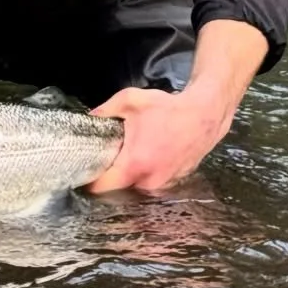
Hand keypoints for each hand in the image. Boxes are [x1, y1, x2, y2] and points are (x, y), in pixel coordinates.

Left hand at [86, 84, 231, 192]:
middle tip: (108, 155)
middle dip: (112, 173)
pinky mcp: (176, 180)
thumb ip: (104, 111)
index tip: (83, 171)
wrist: (204, 114)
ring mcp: (165, 182)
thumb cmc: (168, 108)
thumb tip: (89, 117)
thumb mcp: (129, 101)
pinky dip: (149, 170)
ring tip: (132, 151)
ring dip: (132, 172)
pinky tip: (150, 152)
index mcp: (135, 164)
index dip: (89, 181)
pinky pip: (154, 180)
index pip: (103, 187)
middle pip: (120, 186)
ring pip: (138, 184)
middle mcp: (150, 180)